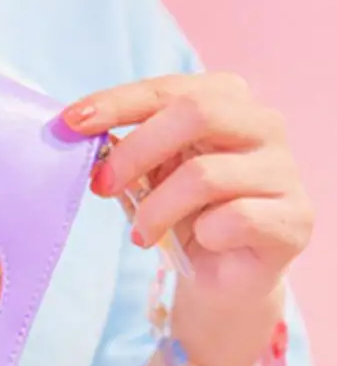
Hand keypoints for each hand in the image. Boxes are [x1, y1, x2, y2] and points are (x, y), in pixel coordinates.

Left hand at [62, 73, 314, 304]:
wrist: (218, 276)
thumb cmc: (182, 214)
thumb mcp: (147, 174)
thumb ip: (123, 147)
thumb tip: (74, 129)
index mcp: (226, 101)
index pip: (167, 89)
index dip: (116, 102)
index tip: (70, 123)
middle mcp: (263, 125)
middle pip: (196, 114)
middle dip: (135, 151)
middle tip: (100, 186)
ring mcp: (284, 171)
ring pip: (206, 174)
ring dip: (157, 209)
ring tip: (142, 234)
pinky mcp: (295, 218)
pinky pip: (236, 218)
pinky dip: (203, 234)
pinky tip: (200, 243)